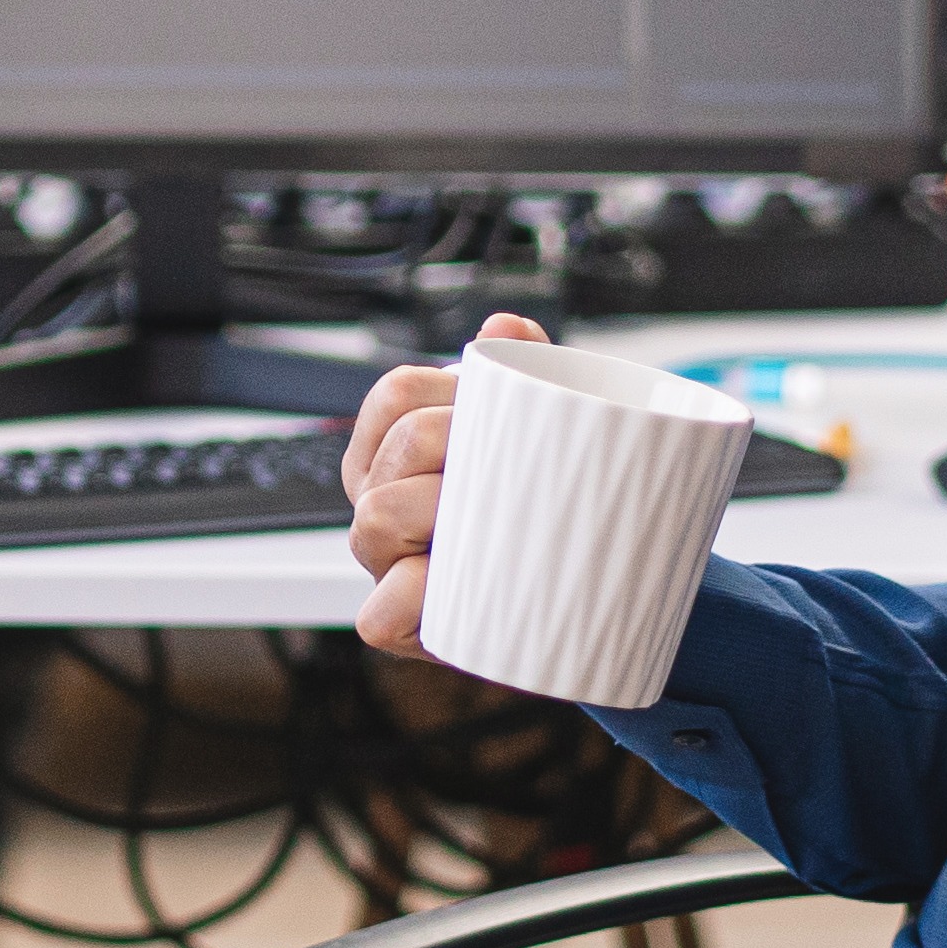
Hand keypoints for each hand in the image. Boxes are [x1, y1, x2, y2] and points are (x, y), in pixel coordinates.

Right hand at [343, 312, 541, 656]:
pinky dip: (413, 599)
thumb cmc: (534, 509)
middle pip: (401, 446)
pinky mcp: (397, 619)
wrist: (570, 596)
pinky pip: (379, 611)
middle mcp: (376, 498)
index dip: (450, 395)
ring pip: (379, 517)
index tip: (500, 416)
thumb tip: (505, 329)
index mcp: (393, 448)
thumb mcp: (531, 438)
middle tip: (520, 471)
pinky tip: (457, 587)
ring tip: (502, 521)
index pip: (397, 394)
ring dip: (444, 511)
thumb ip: (521, 377)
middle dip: (462, 447)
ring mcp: (382, 558)